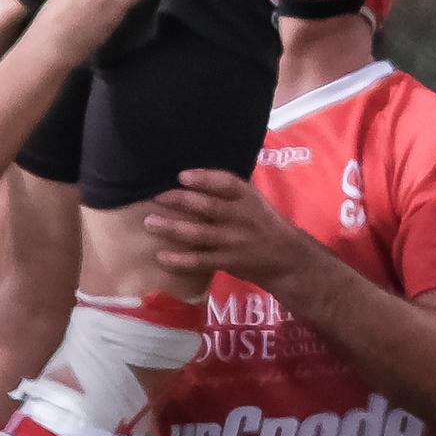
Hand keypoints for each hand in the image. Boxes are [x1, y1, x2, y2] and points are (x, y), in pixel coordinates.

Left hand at [141, 165, 316, 290]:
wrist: (285, 257)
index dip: (203, 179)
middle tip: (156, 197)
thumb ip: (229, 189)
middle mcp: (241, 217)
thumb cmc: (262, 222)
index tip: (181, 175)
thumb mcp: (253, 199)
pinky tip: (160, 256)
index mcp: (247, 197)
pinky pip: (200, 261)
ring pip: (198, 233)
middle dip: (179, 201)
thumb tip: (193, 173)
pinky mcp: (228, 262)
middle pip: (207, 207)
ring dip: (171, 228)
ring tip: (149, 222)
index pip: (226, 183)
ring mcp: (234, 241)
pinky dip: (179, 260)